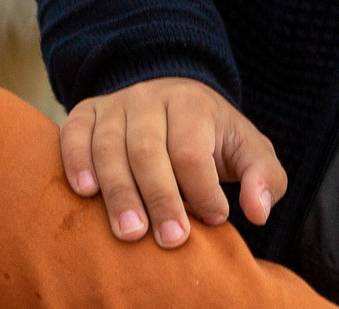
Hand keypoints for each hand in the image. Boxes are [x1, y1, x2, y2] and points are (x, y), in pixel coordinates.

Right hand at [60, 76, 285, 248]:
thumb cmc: (213, 137)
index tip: (215, 219)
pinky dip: (75, 161)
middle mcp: (149, 98)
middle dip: (159, 198)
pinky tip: (85, 191)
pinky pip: (73, 133)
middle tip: (170, 240)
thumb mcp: (248, 150)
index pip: (191, 150)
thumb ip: (265, 178)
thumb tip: (257, 211)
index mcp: (192, 104)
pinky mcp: (87, 113)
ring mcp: (115, 104)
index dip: (202, 189)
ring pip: (109, 146)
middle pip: (147, 149)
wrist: (174, 99)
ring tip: (130, 233)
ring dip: (118, 192)